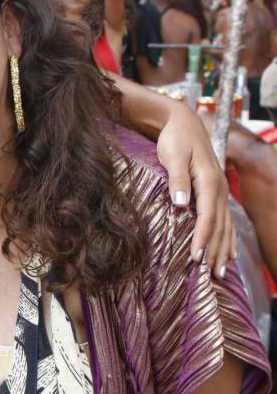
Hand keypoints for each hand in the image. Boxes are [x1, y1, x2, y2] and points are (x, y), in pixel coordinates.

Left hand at [156, 103, 234, 276]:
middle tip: (213, 276)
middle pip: (220, 226)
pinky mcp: (216, 190)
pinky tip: (227, 252)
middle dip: (216, 251)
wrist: (183, 122)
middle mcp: (219, 189)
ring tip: (222, 272)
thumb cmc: (175, 139)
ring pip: (226, 225)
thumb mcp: (173, 155)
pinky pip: (225, 218)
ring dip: (224, 248)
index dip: (202, 240)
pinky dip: (226, 237)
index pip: (207, 218)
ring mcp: (220, 190)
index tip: (196, 259)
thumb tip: (181, 204)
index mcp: (209, 182)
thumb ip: (177, 179)